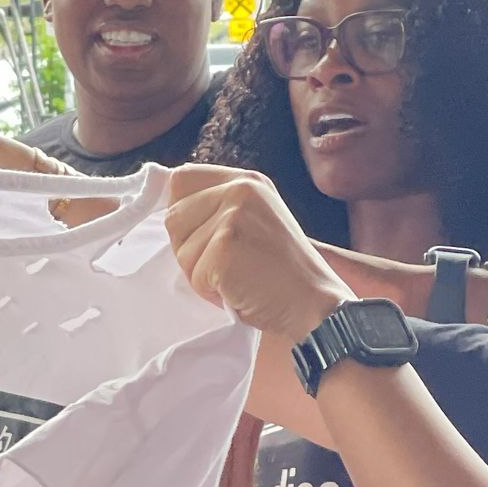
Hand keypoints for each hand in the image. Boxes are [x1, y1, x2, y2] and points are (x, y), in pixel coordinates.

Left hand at [167, 164, 350, 342]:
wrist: (316, 305)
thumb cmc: (282, 275)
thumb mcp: (256, 222)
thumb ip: (221, 209)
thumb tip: (171, 213)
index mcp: (247, 181)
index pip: (182, 181)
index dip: (182, 214)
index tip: (203, 240)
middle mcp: (240, 190)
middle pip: (174, 217)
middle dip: (191, 251)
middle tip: (229, 267)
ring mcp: (234, 217)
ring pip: (180, 250)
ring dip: (201, 275)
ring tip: (239, 279)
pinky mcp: (226, 248)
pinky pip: (194, 277)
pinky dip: (212, 294)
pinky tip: (241, 291)